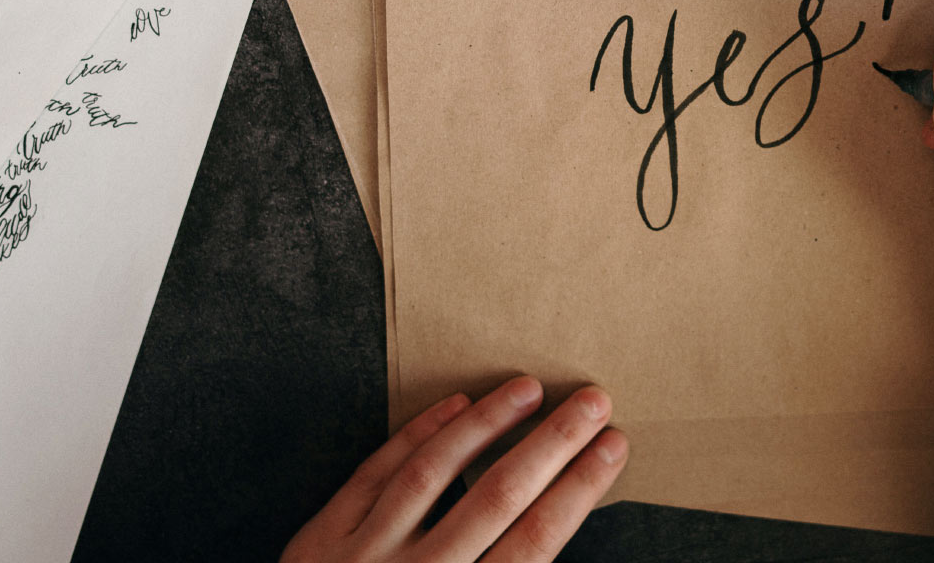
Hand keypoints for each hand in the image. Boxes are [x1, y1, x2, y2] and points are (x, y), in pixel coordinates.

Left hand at [284, 377, 627, 562]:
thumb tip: (553, 522)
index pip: (536, 540)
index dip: (579, 488)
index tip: (614, 445)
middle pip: (498, 497)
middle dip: (552, 443)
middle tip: (593, 399)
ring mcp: (363, 557)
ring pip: (433, 472)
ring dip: (486, 424)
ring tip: (527, 387)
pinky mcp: (319, 542)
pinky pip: (374, 473)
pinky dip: (416, 435)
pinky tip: (454, 405)